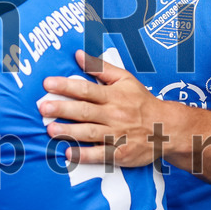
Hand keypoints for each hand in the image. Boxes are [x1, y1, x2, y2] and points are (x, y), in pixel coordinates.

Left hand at [39, 50, 163, 166]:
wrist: (168, 127)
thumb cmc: (142, 102)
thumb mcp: (125, 79)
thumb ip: (100, 67)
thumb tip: (77, 54)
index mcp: (114, 96)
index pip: (86, 89)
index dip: (66, 86)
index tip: (47, 83)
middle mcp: (114, 114)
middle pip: (85, 111)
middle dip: (62, 109)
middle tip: (43, 107)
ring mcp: (117, 135)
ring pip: (90, 133)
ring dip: (69, 131)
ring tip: (50, 129)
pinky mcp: (120, 153)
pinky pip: (100, 154)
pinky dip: (84, 155)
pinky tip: (68, 153)